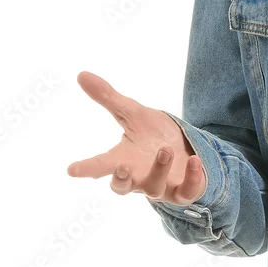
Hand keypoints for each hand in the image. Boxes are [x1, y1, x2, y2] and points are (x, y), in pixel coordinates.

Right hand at [67, 70, 206, 205]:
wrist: (187, 148)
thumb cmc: (154, 135)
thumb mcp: (134, 113)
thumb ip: (108, 98)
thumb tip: (81, 74)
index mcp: (123, 159)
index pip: (101, 165)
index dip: (87, 168)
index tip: (72, 169)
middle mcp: (138, 177)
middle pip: (122, 187)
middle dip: (120, 180)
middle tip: (121, 167)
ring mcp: (161, 186)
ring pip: (154, 188)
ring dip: (159, 169)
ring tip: (166, 149)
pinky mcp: (184, 190)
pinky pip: (187, 192)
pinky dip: (192, 180)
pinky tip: (195, 161)